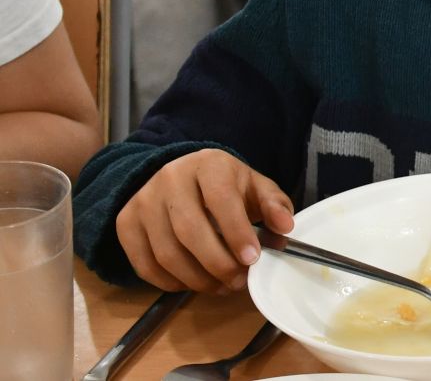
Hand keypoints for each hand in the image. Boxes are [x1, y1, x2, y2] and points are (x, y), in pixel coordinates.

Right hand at [115, 149, 294, 293]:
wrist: (180, 176)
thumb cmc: (225, 185)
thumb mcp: (255, 187)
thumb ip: (274, 205)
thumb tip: (285, 227)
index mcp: (208, 164)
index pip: (220, 200)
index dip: (236, 233)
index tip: (252, 259)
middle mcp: (169, 178)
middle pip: (189, 231)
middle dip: (217, 264)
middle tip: (237, 281)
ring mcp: (142, 201)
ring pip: (166, 253)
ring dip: (196, 279)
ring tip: (220, 287)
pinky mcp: (125, 223)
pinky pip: (145, 264)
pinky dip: (171, 282)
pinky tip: (193, 283)